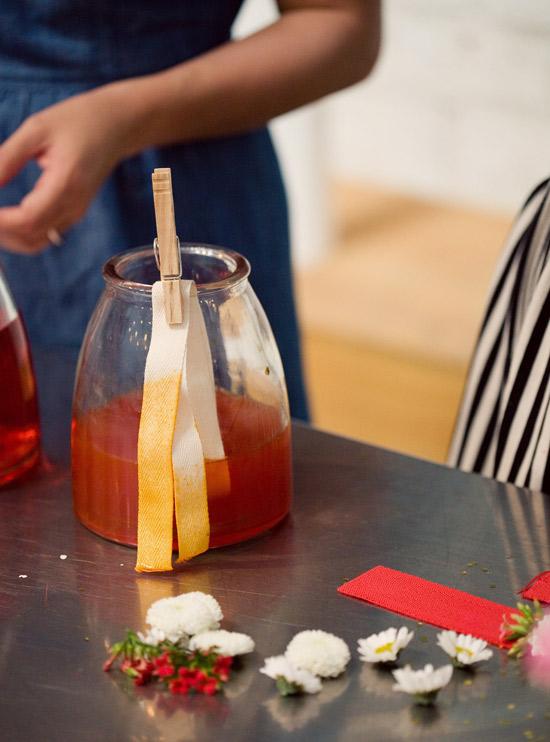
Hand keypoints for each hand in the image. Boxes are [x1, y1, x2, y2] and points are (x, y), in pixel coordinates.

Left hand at [0, 88, 129, 253]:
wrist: (116, 127)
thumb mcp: (36, 129)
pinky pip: (43, 235)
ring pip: (35, 243)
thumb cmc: (79, 121)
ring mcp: (74, 213)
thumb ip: (7, 158)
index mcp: (66, 183)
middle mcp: (73, 205)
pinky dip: (20, 234)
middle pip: (30, 238)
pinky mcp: (72, 214)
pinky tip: (4, 218)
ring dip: (8, 238)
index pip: (27, 219)